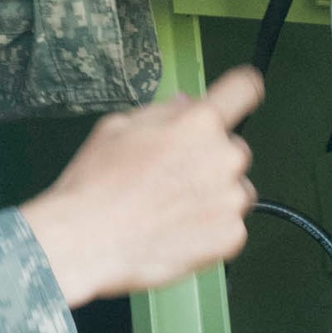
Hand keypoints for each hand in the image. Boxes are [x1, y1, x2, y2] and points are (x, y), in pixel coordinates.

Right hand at [19, 67, 262, 308]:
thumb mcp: (117, 127)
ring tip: (171, 208)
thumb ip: (163, 112)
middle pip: (233, 148)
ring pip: (235, 189)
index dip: (240, 90)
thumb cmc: (96, 185)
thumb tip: (186, 105)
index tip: (239, 97)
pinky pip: (230, 224)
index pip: (243, 89)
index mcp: (199, 123)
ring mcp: (231, 200)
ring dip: (214, 194)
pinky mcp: (231, 236)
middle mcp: (224, 158)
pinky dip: (210, 228)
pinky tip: (176, 230)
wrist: (87, 243)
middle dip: (210, 157)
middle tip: (172, 176)